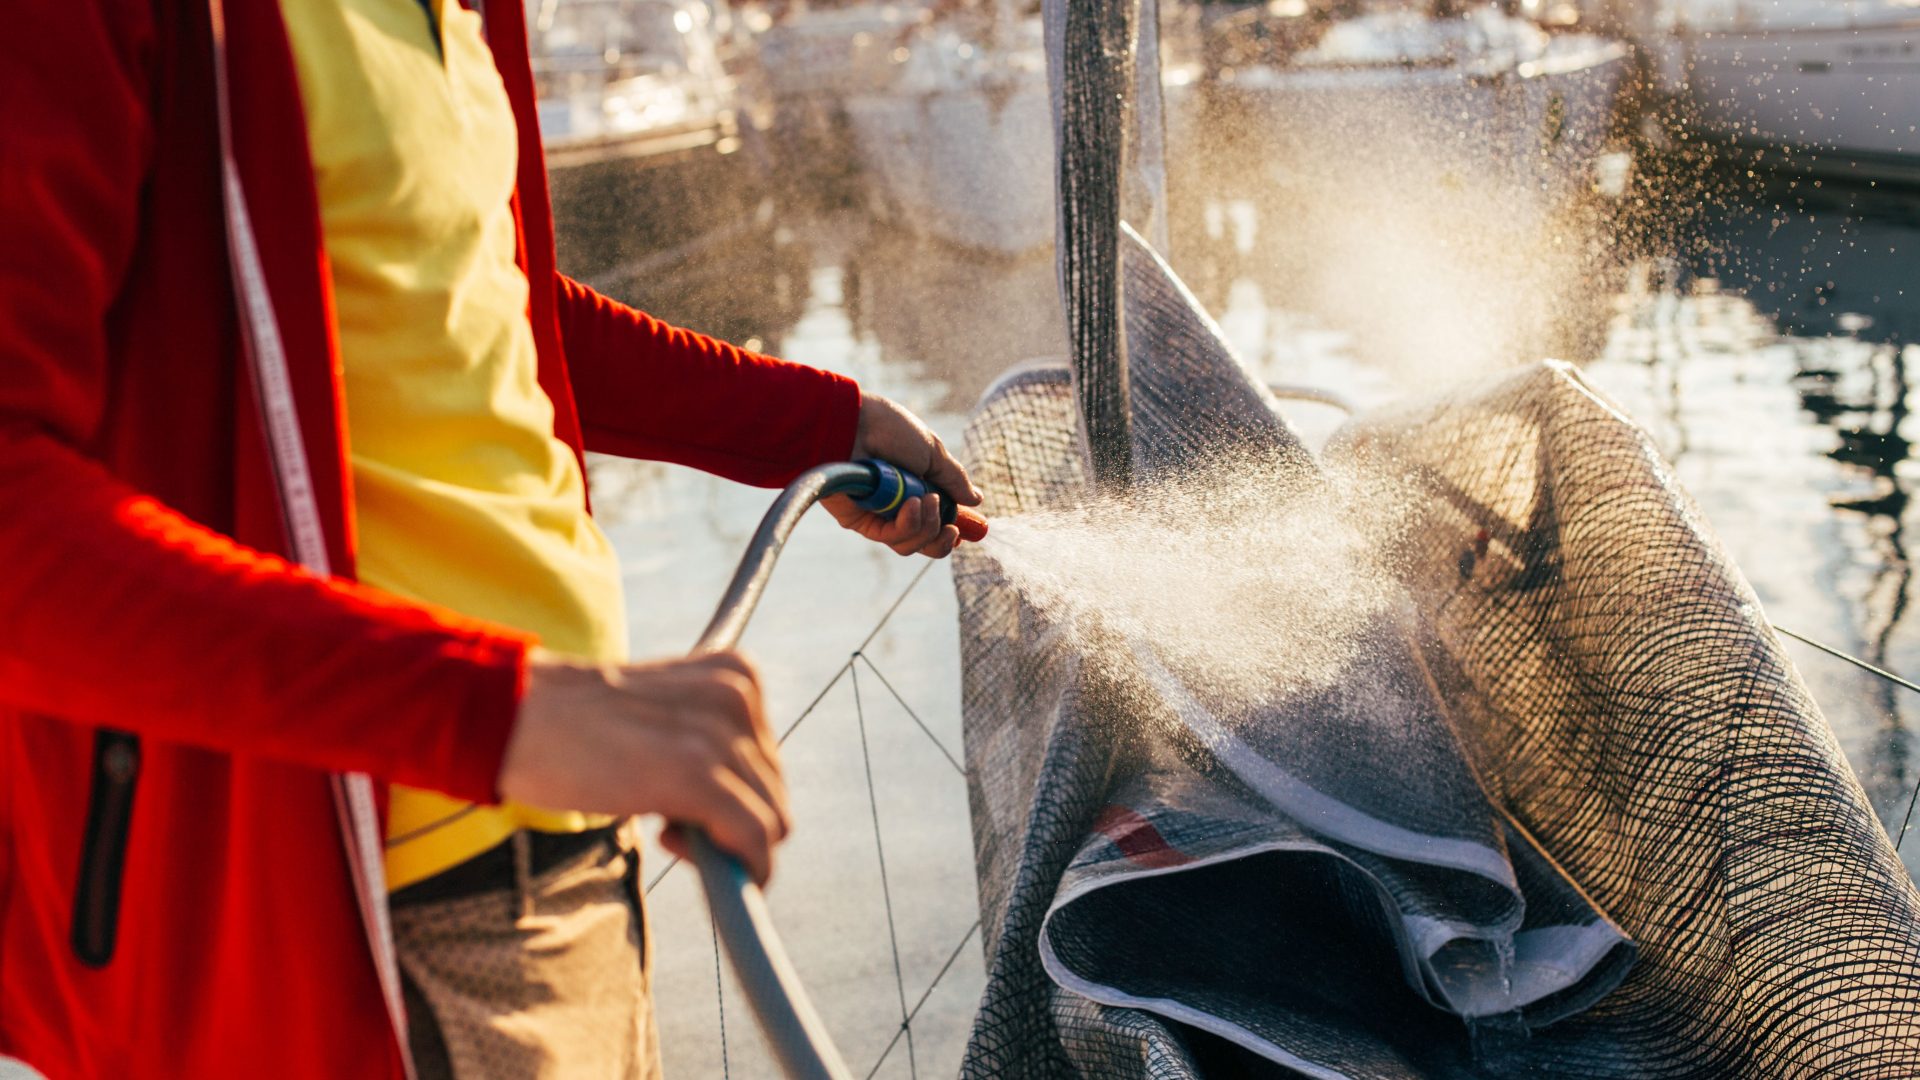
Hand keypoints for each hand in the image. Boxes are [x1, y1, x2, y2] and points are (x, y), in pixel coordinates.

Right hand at [498, 648, 789, 885]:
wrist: (513, 714)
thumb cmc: (576, 724)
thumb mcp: (661, 718)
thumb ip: (707, 747)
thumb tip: (750, 821)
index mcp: (737, 675)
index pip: (768, 759)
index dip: (734, 794)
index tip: (686, 804)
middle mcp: (739, 697)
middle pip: (773, 792)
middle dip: (731, 821)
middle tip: (668, 824)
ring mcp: (720, 736)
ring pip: (770, 822)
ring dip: (723, 845)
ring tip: (664, 828)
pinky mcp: (698, 776)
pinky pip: (754, 841)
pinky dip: (740, 868)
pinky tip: (675, 845)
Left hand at [826, 392, 983, 558]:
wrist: (854, 423)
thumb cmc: (890, 429)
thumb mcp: (932, 452)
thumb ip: (954, 479)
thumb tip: (977, 500)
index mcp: (915, 489)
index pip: (935, 522)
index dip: (950, 531)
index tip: (962, 527)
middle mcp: (896, 507)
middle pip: (925, 543)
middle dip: (943, 540)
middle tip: (951, 527)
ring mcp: (878, 516)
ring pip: (910, 545)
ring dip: (927, 526)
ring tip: (927, 499)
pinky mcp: (860, 521)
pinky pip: (892, 537)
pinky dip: (908, 524)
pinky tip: (912, 504)